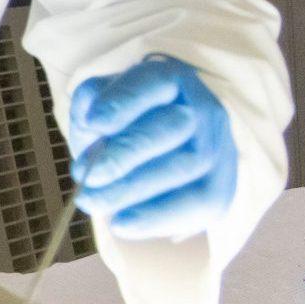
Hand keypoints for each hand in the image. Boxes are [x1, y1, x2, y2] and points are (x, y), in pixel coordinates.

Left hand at [69, 54, 239, 240]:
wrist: (175, 147)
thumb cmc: (129, 119)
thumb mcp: (104, 101)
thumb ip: (91, 106)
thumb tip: (90, 128)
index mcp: (170, 80)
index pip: (153, 81)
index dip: (123, 101)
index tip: (93, 121)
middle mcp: (199, 110)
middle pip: (169, 128)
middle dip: (124, 154)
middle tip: (84, 175)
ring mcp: (216, 148)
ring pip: (182, 167)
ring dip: (130, 189)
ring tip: (91, 200)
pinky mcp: (219, 187)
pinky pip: (195, 204)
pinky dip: (154, 217)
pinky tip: (120, 223)